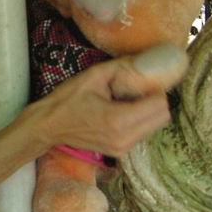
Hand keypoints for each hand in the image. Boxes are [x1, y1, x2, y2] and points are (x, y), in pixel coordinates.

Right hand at [27, 58, 171, 158]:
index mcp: (119, 120)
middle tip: (139, 89)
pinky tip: (122, 112)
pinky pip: (142, 134)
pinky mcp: (119, 152)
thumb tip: (147, 59)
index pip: (159, 105)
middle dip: (156, 100)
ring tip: (128, 100)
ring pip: (154, 127)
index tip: (145, 80)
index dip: (156, 89)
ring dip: (149, 112)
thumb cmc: (67, 99)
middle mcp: (125, 139)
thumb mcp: (93, 76)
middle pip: (162, 118)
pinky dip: (140, 121)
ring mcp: (122, 149)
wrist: (49, 125)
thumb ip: (122, 67)